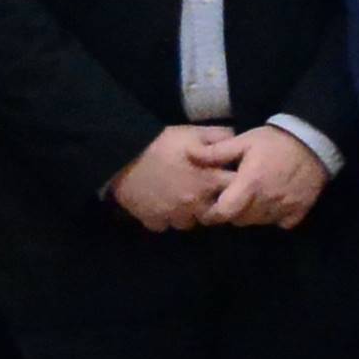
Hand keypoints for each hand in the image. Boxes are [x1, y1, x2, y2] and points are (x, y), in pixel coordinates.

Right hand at [108, 126, 241, 229]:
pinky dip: (165, 218)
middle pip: (216, 212)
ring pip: (191, 222)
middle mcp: (196, 203)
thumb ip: (219, 137)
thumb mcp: (192, 133)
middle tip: (202, 191)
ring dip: (189, 213)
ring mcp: (175, 216)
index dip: (237, 185)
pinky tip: (161, 204)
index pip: (237, 190)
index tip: (229, 179)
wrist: (121, 157)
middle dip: (213, 203)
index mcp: (209, 181)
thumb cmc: (160, 143)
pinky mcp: (154, 222)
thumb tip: (236, 142)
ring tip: (180, 198)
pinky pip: (166, 225)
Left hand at [200, 127, 330, 229]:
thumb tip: (189, 154)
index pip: (224, 213)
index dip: (213, 213)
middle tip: (233, 198)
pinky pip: (280, 223)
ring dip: (251, 214)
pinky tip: (273, 202)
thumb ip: (217, 152)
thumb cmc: (275, 141)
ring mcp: (284, 207)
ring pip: (258, 222)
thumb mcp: (244, 141)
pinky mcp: (299, 210)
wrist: (314, 140)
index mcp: (249, 185)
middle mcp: (266, 201)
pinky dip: (274, 217)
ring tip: (252, 198)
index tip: (211, 207)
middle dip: (232, 212)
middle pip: (240, 220)